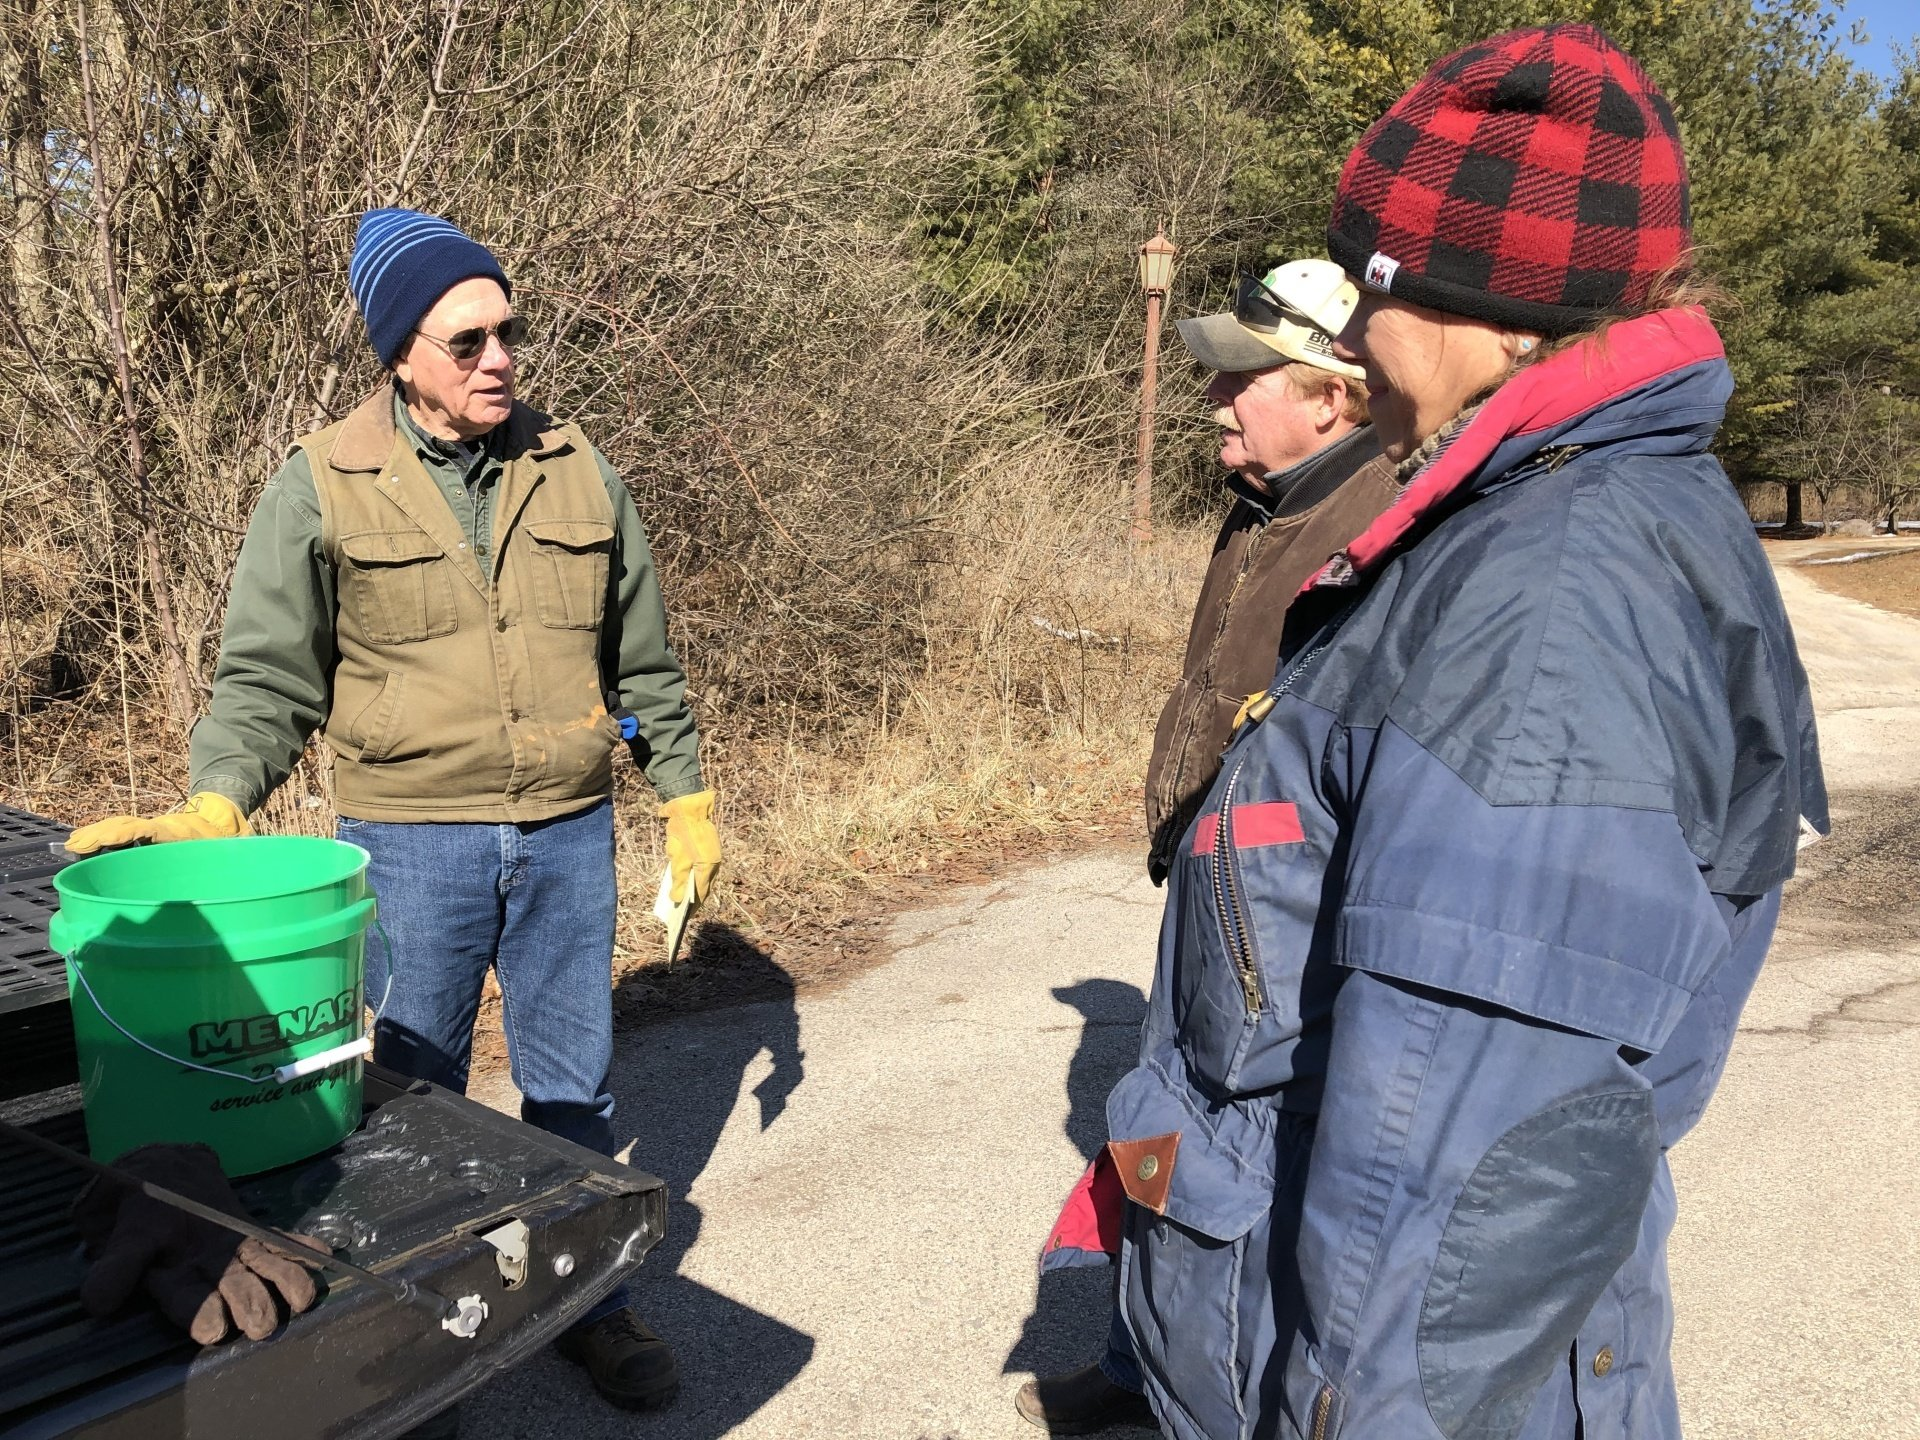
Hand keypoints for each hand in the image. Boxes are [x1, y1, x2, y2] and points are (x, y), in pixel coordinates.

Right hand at [66, 792, 251, 855]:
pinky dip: (102, 841)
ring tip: (72, 847)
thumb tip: (249, 851)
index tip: (108, 838)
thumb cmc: (231, 837)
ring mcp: (153, 834)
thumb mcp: (237, 845)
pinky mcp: (149, 839)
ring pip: (120, 832)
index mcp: (181, 833)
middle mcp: (162, 831)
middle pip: (127, 828)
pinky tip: (84, 849)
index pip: (150, 830)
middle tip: (75, 845)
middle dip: (101, 835)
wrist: (224, 818)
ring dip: (96, 838)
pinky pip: (123, 837)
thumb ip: (238, 851)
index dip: (127, 833)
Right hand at [71, 1143, 324, 1343]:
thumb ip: (115, 1268)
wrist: (161, 1177)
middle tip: (263, 1323)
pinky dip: (301, 1247)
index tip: (213, 1329)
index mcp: (174, 1281)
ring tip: (302, 1296)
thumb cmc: (139, 1214)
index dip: (200, 1315)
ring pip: (266, 1270)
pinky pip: (279, 1240)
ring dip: (287, 1282)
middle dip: (252, 1306)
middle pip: (236, 1291)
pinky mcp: (252, 1232)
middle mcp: (211, 1272)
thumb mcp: (121, 1239)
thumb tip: (97, 1302)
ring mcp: (236, 1252)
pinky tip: (323, 1254)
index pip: (188, 1304)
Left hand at [658, 789, 720, 906]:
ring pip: (703, 876)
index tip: (685, 916)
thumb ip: (677, 881)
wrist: (689, 805)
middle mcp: (714, 863)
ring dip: (693, 886)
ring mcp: (712, 855)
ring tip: (679, 895)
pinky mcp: (707, 848)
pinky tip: (683, 878)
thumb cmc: (682, 833)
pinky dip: (694, 874)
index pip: (701, 893)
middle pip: (704, 886)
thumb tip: (676, 898)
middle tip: (680, 909)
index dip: (693, 905)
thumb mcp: (676, 859)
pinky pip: (702, 866)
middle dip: (693, 898)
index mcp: (708, 867)